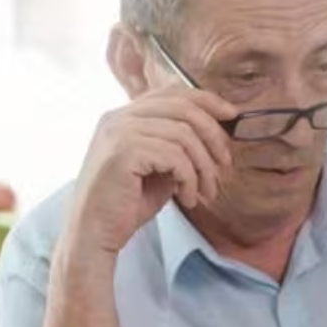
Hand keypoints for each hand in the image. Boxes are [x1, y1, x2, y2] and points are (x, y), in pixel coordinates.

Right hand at [65, 88, 238, 259]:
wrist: (95, 233)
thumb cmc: (126, 206)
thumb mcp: (159, 171)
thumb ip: (178, 149)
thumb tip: (216, 137)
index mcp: (125, 116)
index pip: (172, 92)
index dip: (207, 100)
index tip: (232, 115)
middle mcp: (119, 117)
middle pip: (183, 107)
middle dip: (213, 136)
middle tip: (225, 165)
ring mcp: (118, 131)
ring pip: (184, 134)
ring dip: (204, 167)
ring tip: (206, 191)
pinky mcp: (123, 151)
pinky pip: (175, 156)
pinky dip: (190, 179)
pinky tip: (188, 198)